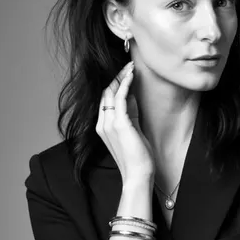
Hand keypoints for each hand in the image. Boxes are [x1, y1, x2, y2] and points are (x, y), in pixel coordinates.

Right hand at [96, 61, 154, 183]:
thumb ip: (130, 115)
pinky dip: (126, 84)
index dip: (115, 84)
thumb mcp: (132, 131)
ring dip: (122, 77)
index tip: (126, 73)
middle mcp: (102, 123)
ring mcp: (108, 124)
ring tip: (131, 66)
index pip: (106, 99)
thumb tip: (133, 97)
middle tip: (129, 65)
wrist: (138, 174)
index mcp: (103, 126)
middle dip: (117, 77)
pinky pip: (120, 98)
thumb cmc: (137, 156)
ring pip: (112, 92)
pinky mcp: (119, 124)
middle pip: (106, 93)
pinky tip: (131, 75)